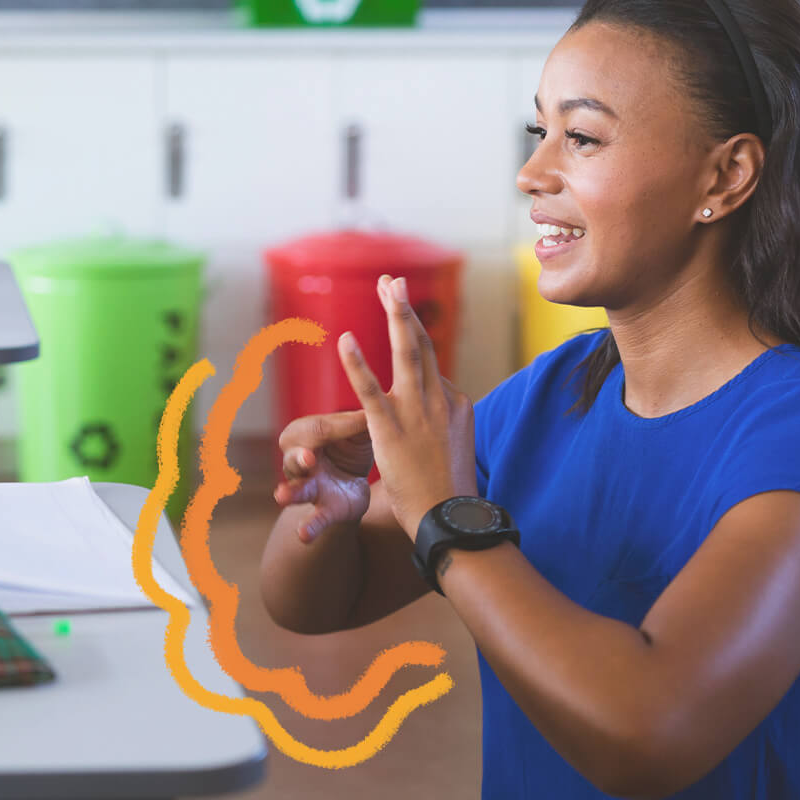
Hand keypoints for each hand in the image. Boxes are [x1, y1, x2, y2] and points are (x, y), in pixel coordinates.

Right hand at [273, 410, 374, 543]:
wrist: (355, 481)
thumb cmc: (350, 446)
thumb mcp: (358, 431)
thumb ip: (362, 421)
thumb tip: (377, 404)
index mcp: (305, 433)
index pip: (317, 428)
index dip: (338, 427)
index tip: (362, 421)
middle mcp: (299, 459)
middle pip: (296, 456)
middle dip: (300, 457)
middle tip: (308, 459)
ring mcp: (308, 486)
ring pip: (297, 488)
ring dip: (291, 492)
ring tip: (281, 496)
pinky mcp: (322, 509)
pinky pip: (313, 519)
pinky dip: (308, 527)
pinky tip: (303, 536)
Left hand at [337, 274, 477, 538]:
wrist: (451, 519)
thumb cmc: (448, 492)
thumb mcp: (454, 448)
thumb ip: (444, 424)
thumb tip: (440, 415)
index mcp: (456, 403)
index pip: (431, 366)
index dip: (414, 335)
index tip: (399, 310)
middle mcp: (442, 400)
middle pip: (423, 345)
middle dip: (405, 310)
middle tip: (393, 281)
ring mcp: (418, 412)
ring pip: (407, 353)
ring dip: (395, 316)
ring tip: (386, 286)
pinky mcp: (391, 429)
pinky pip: (370, 390)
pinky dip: (356, 363)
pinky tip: (343, 340)